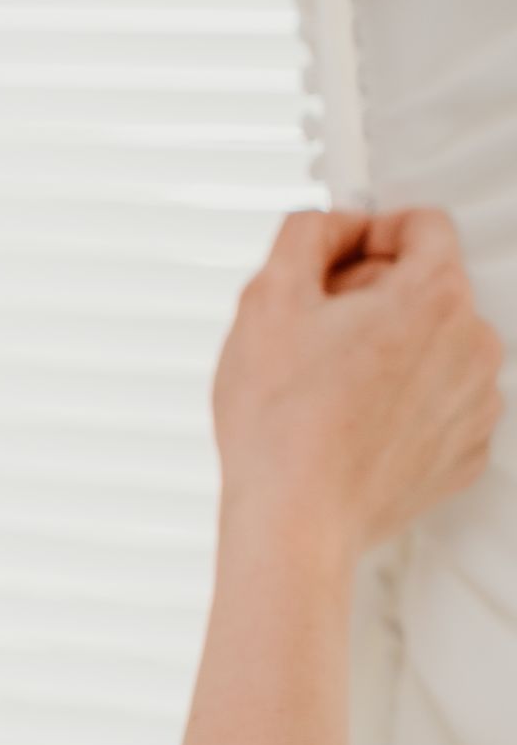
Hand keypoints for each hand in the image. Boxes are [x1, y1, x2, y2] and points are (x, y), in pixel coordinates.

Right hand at [214, 208, 503, 564]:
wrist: (296, 520)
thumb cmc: (279, 418)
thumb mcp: (268, 296)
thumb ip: (307, 233)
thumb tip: (333, 224)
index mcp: (434, 297)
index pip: (424, 224)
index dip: (370, 234)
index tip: (334, 265)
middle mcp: (474, 346)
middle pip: (429, 286)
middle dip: (375, 296)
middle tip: (316, 333)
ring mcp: (476, 404)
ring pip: (434, 345)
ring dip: (390, 349)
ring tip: (332, 385)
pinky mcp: (465, 451)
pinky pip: (438, 400)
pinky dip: (402, 401)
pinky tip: (354, 423)